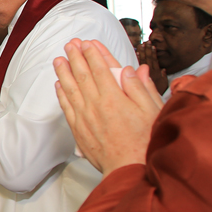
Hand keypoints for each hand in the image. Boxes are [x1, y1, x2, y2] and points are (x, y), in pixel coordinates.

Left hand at [53, 39, 163, 175]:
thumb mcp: (152, 111)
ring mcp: (85, 118)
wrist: (130, 169)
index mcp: (115, 97)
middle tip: (70, 44)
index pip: (100, 69)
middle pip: (83, 75)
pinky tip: (58, 85)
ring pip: (71, 89)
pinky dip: (61, 95)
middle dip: (76, 57)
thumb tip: (133, 70)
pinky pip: (67, 108)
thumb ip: (141, 88)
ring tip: (59, 59)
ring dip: (64, 72)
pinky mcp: (79, 130)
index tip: (88, 43)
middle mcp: (96, 105)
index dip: (93, 54)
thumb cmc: (145, 141)